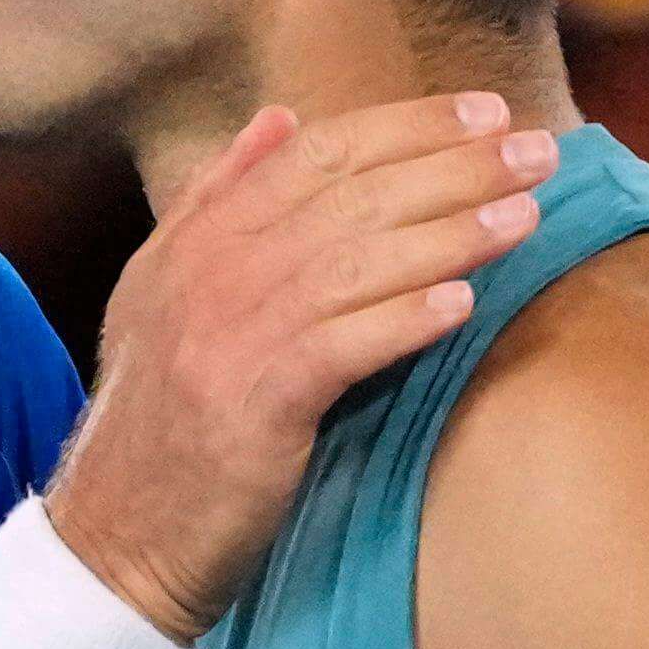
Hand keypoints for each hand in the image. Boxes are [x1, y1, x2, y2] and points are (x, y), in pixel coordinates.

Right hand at [49, 95, 552, 640]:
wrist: (112, 537)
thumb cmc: (162, 418)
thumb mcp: (165, 289)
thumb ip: (220, 197)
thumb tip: (280, 116)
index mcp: (199, 236)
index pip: (315, 152)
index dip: (407, 126)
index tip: (485, 112)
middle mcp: (211, 272)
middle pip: (348, 196)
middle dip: (452, 166)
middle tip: (536, 149)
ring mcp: (229, 337)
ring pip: (353, 262)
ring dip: (448, 235)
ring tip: (524, 215)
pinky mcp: (253, 408)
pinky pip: (340, 348)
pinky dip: (401, 320)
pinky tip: (462, 304)